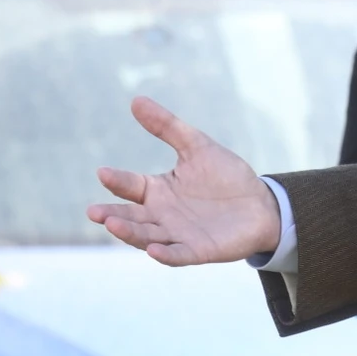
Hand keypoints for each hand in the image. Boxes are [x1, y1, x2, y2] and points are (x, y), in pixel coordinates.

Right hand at [86, 96, 280, 265]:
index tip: (103, 172)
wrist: (262, 204)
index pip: (130, 185)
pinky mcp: (198, 251)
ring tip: (113, 225)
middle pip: (131, 217)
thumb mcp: (197, 146)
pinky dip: (165, 254)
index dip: (116, 180)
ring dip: (130, 233)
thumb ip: (167, 126)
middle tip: (94, 211)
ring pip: (147, 236)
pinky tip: (154, 250)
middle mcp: (162, 215)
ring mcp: (178, 235)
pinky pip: (178, 255)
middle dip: (113, 215)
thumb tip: (136, 100)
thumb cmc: (226, 176)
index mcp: (158, 190)